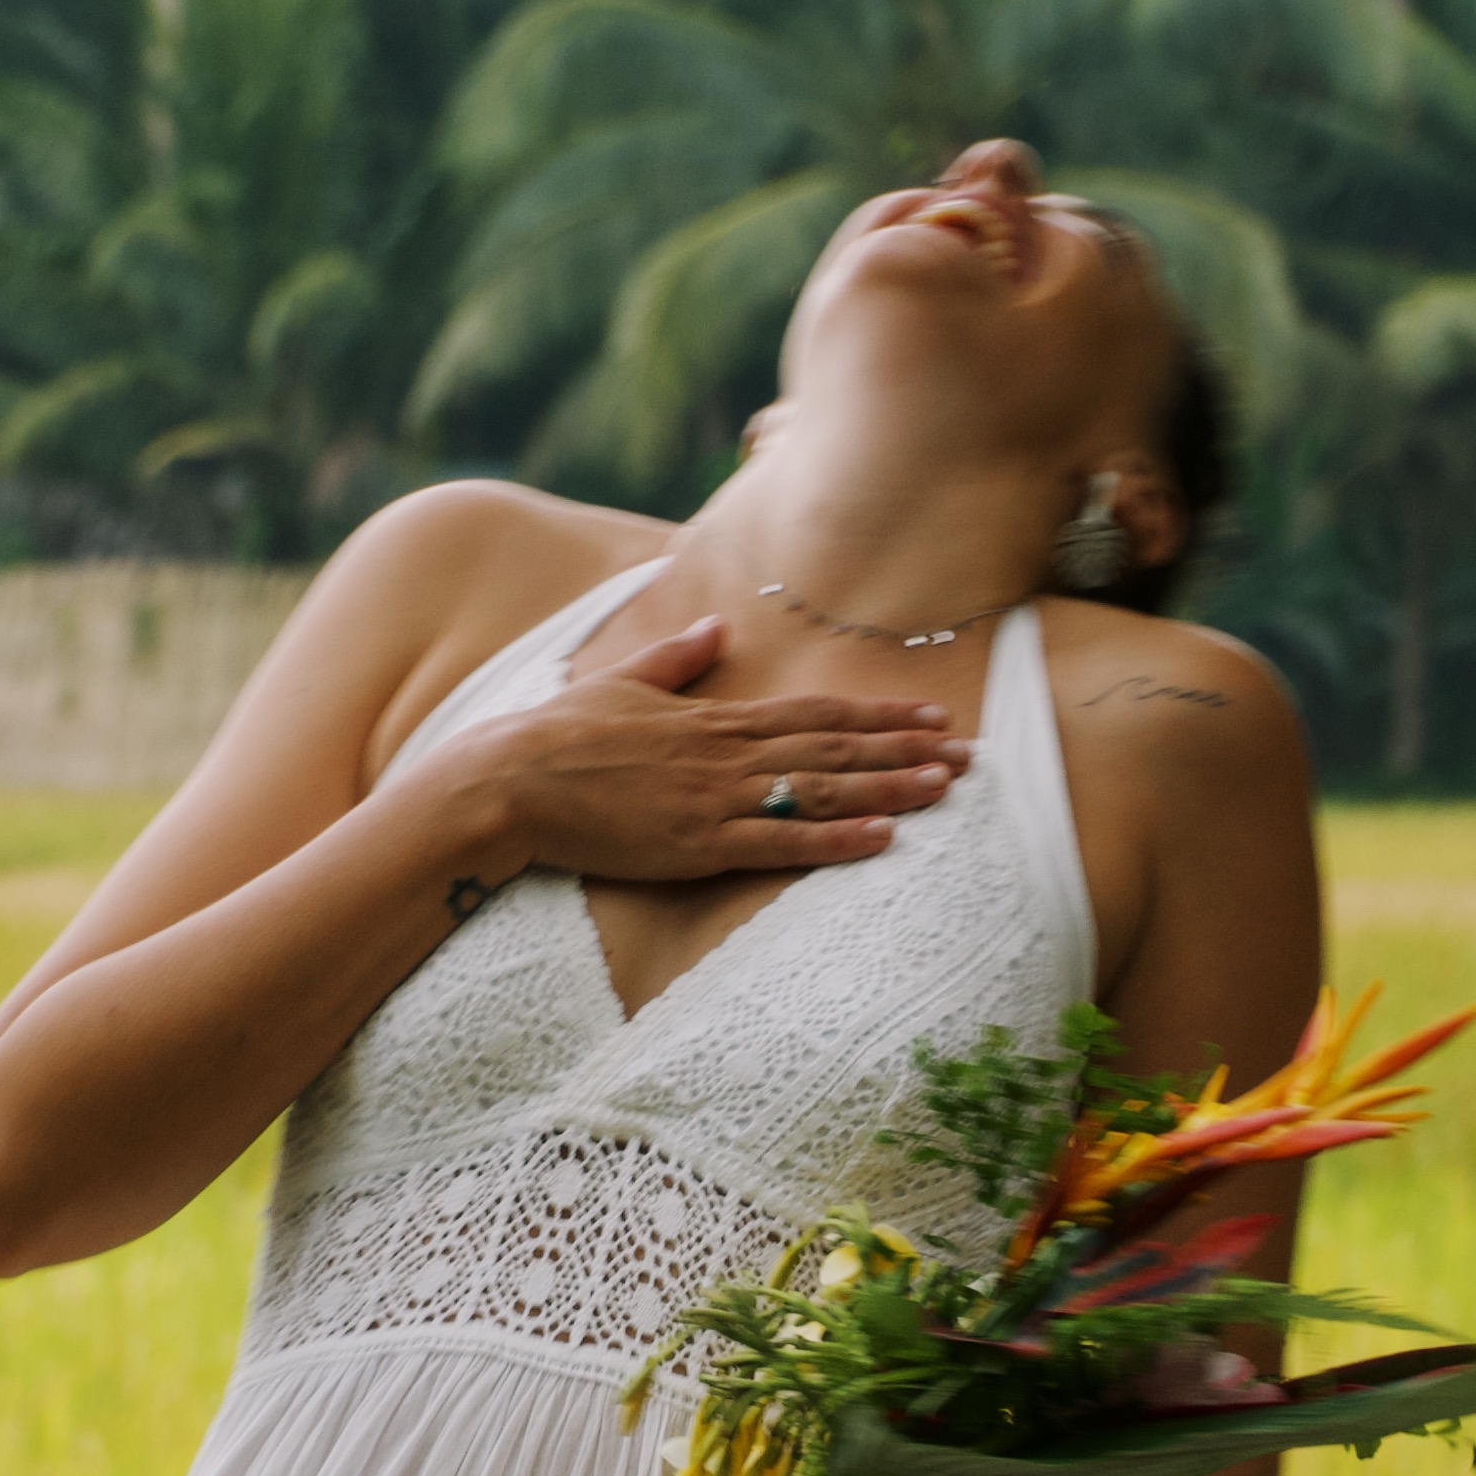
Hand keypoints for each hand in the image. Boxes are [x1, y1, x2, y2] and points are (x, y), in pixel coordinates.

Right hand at [447, 614, 970, 884]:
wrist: (507, 782)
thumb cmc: (554, 737)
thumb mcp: (618, 685)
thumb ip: (674, 660)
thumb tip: (716, 630)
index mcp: (710, 719)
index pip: (812, 713)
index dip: (876, 716)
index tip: (927, 713)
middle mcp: (724, 755)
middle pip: (833, 750)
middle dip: (905, 749)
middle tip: (968, 753)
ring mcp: (713, 800)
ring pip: (821, 792)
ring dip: (888, 789)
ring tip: (945, 787)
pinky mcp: (694, 845)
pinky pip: (780, 843)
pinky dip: (835, 841)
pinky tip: (882, 839)